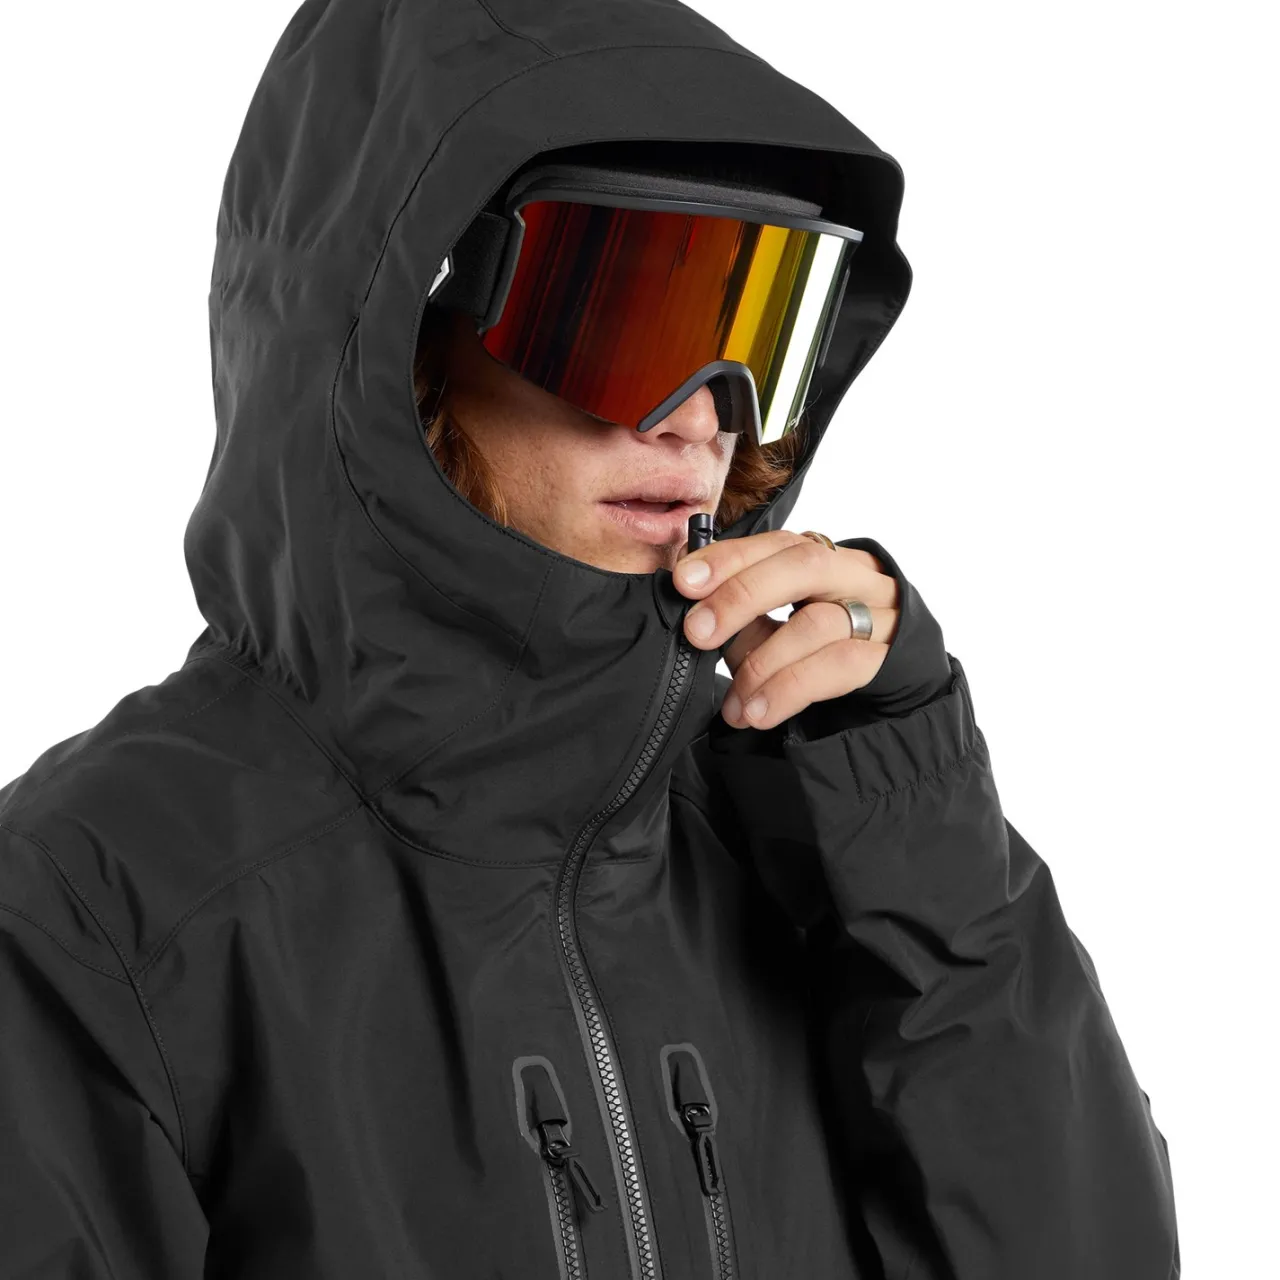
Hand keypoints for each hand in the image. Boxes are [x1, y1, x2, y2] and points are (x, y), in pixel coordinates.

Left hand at [673, 530, 900, 729]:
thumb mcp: (783, 631)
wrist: (896, 706)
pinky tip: (758, 713)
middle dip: (741, 595)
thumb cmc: (825, 661)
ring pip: (817, 622)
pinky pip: (838, 665)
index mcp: (829, 561)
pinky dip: (788, 689)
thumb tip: (697, 622)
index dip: (730, 557)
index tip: (685, 581)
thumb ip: (748, 619)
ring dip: (761, 664)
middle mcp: (860, 580)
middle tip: (697, 632)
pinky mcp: (890, 661)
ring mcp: (882, 618)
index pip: (779, 543)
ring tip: (733, 702)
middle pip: (803, 566)